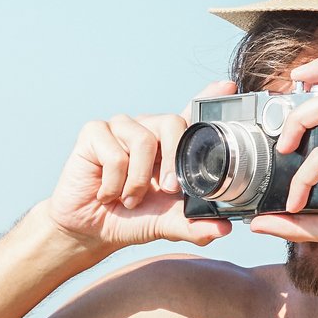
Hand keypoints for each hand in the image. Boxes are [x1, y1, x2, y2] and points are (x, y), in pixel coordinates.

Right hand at [45, 80, 238, 252]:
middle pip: (172, 123)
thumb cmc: (129, 219)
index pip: (192, 112)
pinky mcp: (94, 132)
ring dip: (137, 181)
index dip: (209, 96)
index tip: (227, 87)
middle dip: (173, 161)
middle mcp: (147, 129)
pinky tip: (106, 193)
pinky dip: (113, 184)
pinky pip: (114, 154)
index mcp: (170, 144)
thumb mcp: (167, 224)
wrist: (90, 231)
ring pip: (143, 141)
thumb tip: (223, 230)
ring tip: (128, 199)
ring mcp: (119, 128)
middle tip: (167, 190)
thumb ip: (194, 225)